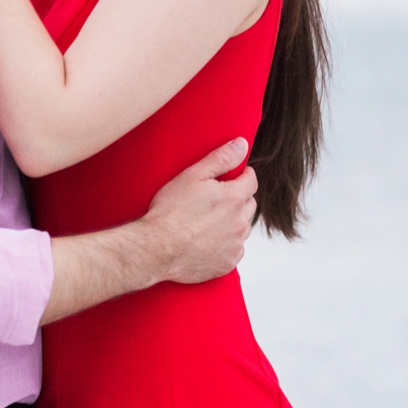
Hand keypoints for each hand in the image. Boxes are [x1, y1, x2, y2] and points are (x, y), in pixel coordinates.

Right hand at [135, 137, 258, 285]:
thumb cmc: (171, 212)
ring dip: (233, 222)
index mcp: (234, 198)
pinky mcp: (227, 263)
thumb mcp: (193, 176)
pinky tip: (207, 241)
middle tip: (215, 200)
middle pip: (249, 205)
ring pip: (242, 228)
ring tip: (208, 221)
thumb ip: (221, 159)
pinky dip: (226, 244)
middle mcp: (240, 222)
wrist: (156, 249)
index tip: (233, 177)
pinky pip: (234, 249)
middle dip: (237, 199)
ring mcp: (235, 245)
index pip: (251, 181)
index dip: (242, 176)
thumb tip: (241, 145)